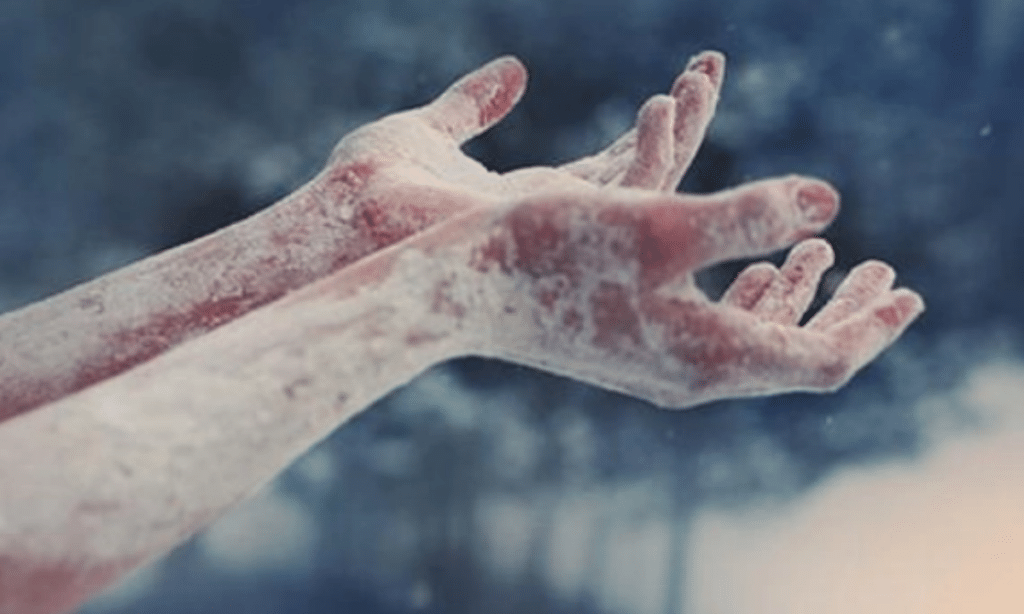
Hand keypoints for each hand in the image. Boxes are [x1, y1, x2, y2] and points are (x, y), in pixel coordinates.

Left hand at [316, 51, 725, 240]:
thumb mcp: (430, 128)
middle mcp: (556, 224)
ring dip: (682, 131)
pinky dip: (655, 153)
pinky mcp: (559, 233)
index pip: (616, 163)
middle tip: (709, 66)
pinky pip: (630, 200)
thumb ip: (475, 104)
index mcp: (533, 200)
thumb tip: (514, 67)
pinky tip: (664, 105)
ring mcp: (560, 234)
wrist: (339, 221)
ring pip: (650, 190)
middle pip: (644, 176)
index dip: (655, 123)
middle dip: (684, 122)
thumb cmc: (369, 185)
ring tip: (699, 76)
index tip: (687, 73)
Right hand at [409, 177, 922, 408]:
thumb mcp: (659, 223)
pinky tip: (751, 267)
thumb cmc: (552, 251)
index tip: (907, 292)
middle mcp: (690, 374)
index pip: (819, 360)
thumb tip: (827, 202)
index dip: (871, 328)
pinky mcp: (631, 345)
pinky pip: (712, 331)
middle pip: (792, 356)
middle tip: (888, 275)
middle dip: (845, 314)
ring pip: (751, 341)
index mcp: (708, 357)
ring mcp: (658, 364)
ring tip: (832, 258)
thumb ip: (748, 215)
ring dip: (794, 299)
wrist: (462, 287)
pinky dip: (745, 297)